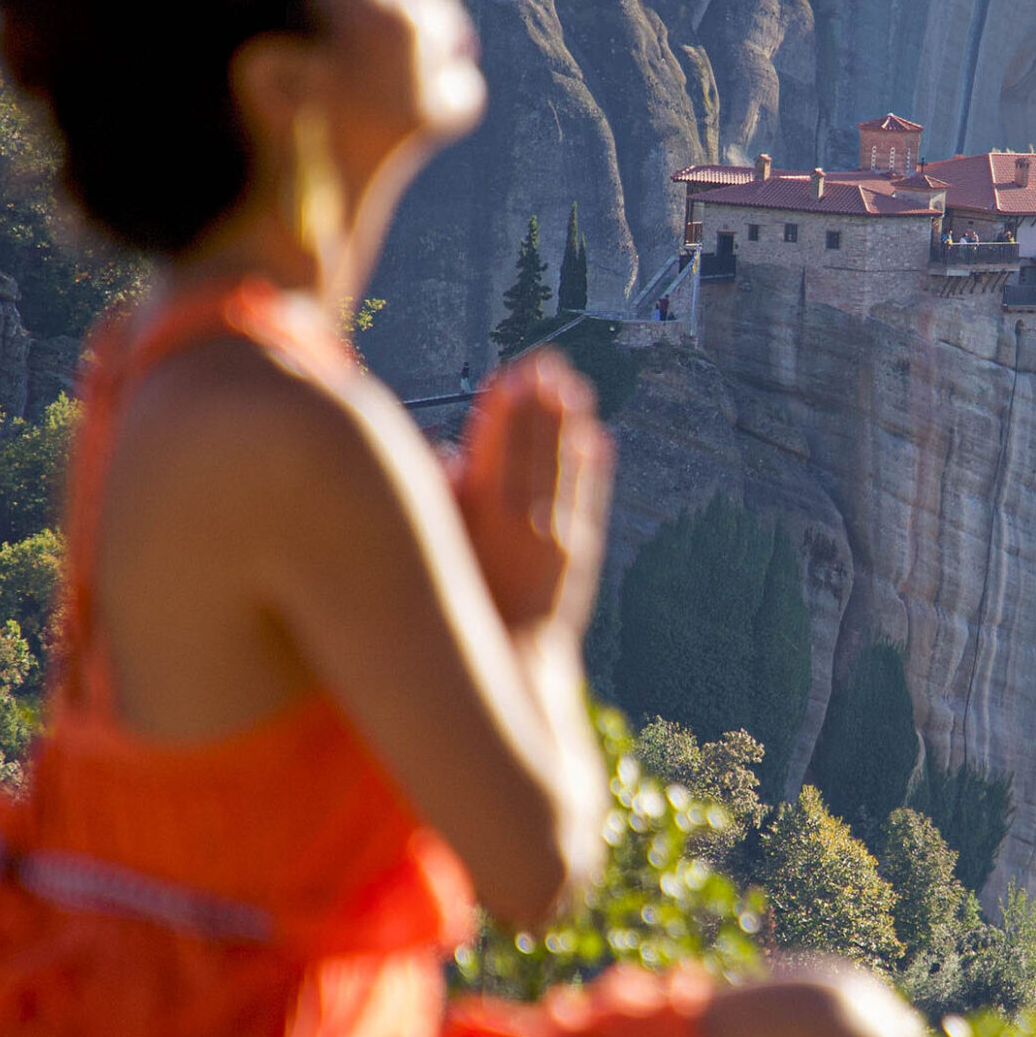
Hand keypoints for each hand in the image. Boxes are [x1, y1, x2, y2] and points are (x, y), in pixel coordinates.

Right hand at [446, 351, 614, 642]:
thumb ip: (441, 507)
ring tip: (573, 386)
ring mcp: (558, 543)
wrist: (506, 672)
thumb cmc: (455, 614)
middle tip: (545, 364)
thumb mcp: (436, 560)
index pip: (495, 454)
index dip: (504, 413)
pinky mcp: (580, 558)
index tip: (510, 375)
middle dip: (540, 408)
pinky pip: (589, 502)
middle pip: (535, 455)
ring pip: (567, 472)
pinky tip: (599, 439)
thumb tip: (446, 455)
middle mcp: (526, 529)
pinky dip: (595, 471)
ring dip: (569, 428)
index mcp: (483, 527)